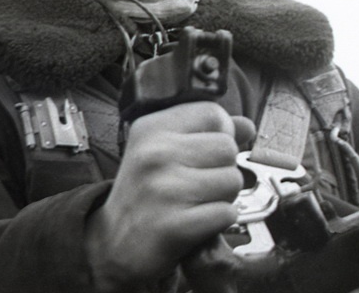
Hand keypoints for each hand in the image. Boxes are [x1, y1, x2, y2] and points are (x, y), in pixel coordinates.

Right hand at [84, 102, 254, 291]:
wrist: (112, 244)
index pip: (214, 114)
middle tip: (197, 184)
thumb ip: (206, 133)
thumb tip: (246, 125)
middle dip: (223, 169)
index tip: (204, 153)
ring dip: (223, 197)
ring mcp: (164, 190)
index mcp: (152, 128)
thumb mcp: (164, 150)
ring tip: (195, 203)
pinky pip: (227, 213)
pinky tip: (195, 222)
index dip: (221, 134)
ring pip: (233, 181)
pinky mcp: (175, 225)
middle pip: (228, 148)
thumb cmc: (143, 194)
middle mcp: (156, 154)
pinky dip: (218, 221)